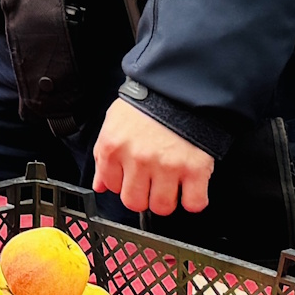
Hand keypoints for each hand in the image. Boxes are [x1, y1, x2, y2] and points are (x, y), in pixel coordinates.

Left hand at [90, 98, 214, 215]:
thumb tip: (100, 185)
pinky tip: (190, 188)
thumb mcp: (114, 122)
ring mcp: (166, 166)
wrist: (181, 87)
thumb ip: (103, 155)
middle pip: (135, 203)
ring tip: (170, 185)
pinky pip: (194, 203)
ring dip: (166, 200)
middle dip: (143, 196)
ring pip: (162, 207)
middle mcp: (138, 159)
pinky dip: (194, 200)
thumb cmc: (147, 104)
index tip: (131, 178)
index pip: (111, 186)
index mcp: (113, 147)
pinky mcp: (194, 169)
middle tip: (151, 184)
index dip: (122, 184)